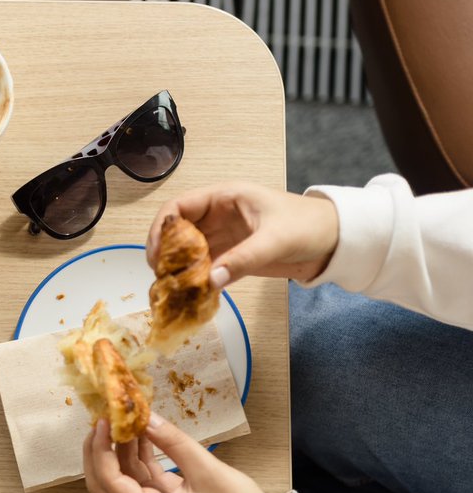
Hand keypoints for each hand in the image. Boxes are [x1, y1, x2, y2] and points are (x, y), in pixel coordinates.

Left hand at [82, 414, 279, 492]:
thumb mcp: (208, 471)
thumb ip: (175, 443)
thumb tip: (147, 418)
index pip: (110, 482)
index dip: (101, 451)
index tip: (103, 422)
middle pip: (104, 483)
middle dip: (98, 452)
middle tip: (102, 421)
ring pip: (121, 476)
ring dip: (118, 449)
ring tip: (123, 418)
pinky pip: (140, 473)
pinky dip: (137, 453)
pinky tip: (141, 431)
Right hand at [146, 183, 339, 288]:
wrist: (335, 241)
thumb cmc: (309, 226)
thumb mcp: (275, 240)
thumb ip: (242, 259)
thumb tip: (210, 281)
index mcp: (225, 198)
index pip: (179, 206)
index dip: (162, 227)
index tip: (157, 252)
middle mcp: (218, 216)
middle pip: (177, 231)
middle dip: (165, 252)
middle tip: (161, 276)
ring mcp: (223, 237)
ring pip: (187, 252)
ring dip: (177, 270)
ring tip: (171, 290)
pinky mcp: (230, 256)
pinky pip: (204, 268)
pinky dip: (195, 281)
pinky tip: (190, 295)